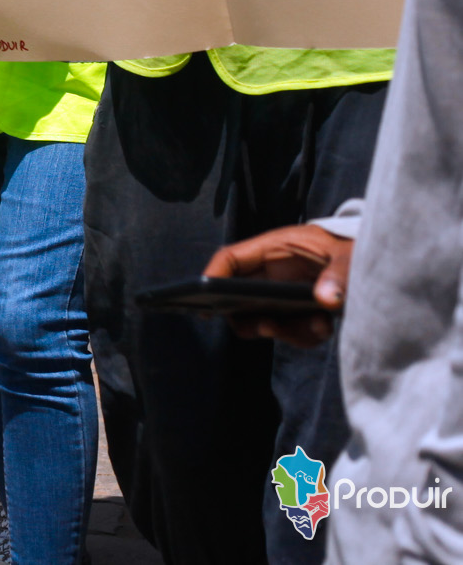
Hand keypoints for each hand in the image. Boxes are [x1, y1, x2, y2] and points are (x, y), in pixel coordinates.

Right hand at [205, 223, 352, 348]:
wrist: (379, 263)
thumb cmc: (356, 249)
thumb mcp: (351, 256)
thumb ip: (340, 275)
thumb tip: (326, 300)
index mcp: (275, 248)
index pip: (231, 259)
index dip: (213, 276)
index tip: (204, 298)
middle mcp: (273, 272)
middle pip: (238, 297)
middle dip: (249, 318)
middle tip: (268, 327)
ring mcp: (284, 293)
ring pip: (263, 320)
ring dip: (286, 331)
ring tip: (320, 326)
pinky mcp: (299, 312)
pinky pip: (289, 332)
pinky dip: (305, 336)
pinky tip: (327, 326)